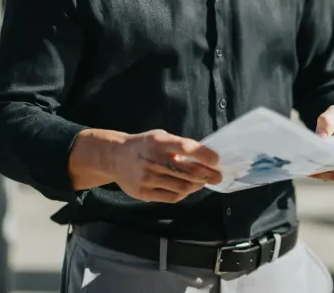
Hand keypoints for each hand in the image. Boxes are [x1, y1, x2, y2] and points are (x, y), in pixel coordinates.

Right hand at [70, 128, 222, 203]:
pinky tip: (188, 189)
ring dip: (197, 185)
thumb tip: (204, 157)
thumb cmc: (144, 144)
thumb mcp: (160, 136)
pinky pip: (171, 197)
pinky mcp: (143, 193)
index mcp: (158, 142)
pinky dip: (184, 194)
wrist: (115, 157)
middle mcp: (152, 160)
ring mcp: (147, 178)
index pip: (185, 147)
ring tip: (203, 182)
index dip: (203, 154)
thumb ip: (179, 145)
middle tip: (218, 176)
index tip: (216, 160)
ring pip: (182, 186)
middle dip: (207, 175)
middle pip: (187, 171)